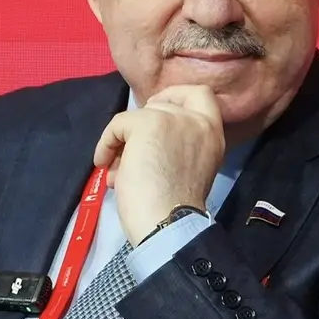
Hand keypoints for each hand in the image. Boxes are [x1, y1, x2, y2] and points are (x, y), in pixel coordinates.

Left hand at [92, 85, 227, 243]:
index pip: (202, 94)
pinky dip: (106, 143)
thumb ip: (177, 147)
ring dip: (122, 140)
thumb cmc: (174, 208)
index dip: (174, 97)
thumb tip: (143, 142)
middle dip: (141, 127)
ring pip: (137, 115)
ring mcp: (174, 119)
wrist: (167, 224)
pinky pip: (118, 124)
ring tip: (118, 169)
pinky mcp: (149, 123)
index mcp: (213, 134)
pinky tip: (106, 166)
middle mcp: (198, 121)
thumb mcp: (188, 168)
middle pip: (161, 104)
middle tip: (130, 154)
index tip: (156, 114)